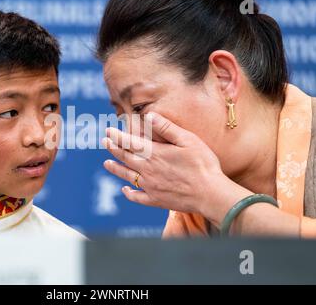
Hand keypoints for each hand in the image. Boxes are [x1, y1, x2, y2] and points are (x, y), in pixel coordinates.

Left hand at [102, 112, 229, 215]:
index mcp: (155, 154)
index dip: (117, 136)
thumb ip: (166, 128)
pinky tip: (125, 190)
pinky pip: (137, 197)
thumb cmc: (203, 164)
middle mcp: (148, 170)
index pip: (130, 143)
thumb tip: (149, 116)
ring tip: (107, 163)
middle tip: (105, 142)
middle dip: (113, 149)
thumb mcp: (188, 140)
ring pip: (127, 176)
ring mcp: (150, 187)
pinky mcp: (156, 200)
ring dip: (115, 169)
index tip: (108, 131)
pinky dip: (129, 193)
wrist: (210, 194)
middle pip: (125, 158)